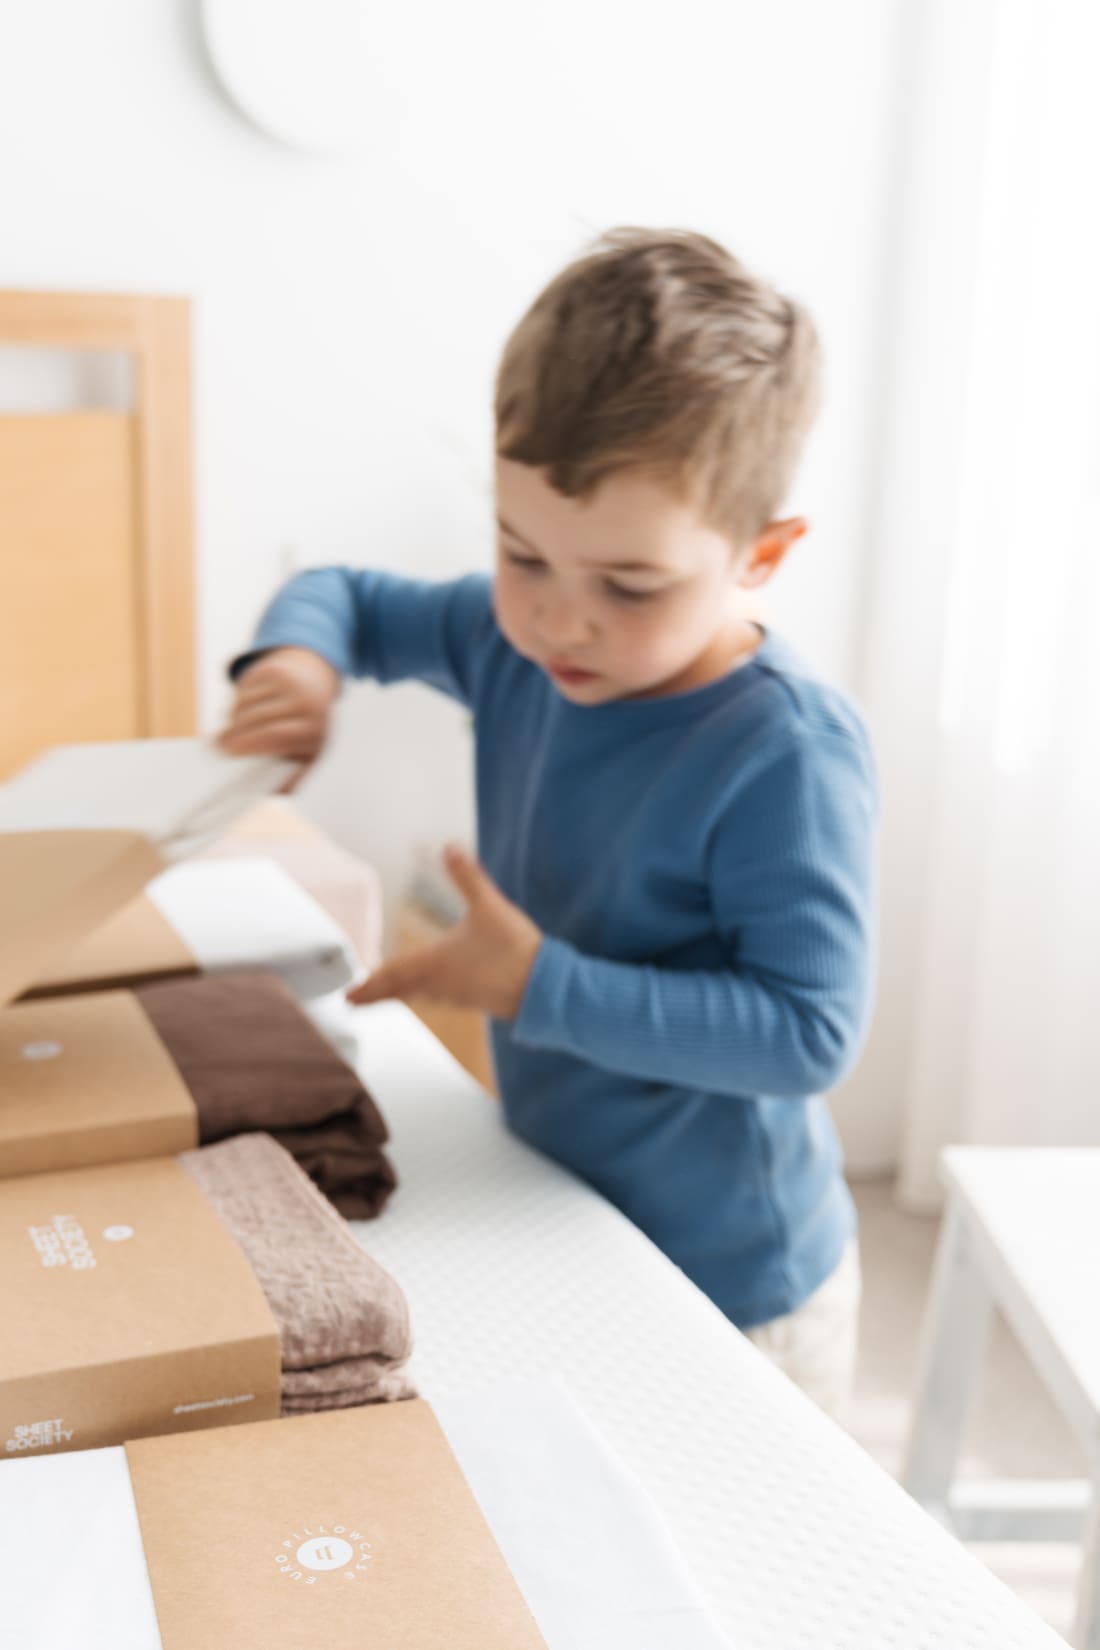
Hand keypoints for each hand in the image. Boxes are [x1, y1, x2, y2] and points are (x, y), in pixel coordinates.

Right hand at [217, 648, 339, 771]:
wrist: (314, 684)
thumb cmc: (307, 729)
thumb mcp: (308, 755)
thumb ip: (289, 778)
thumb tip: (262, 794)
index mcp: (315, 728)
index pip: (278, 735)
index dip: (251, 744)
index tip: (230, 753)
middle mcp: (305, 701)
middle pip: (257, 719)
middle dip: (235, 734)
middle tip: (220, 746)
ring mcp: (288, 682)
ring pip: (247, 704)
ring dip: (233, 720)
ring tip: (231, 732)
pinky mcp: (272, 669)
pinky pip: (244, 689)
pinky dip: (236, 704)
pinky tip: (241, 713)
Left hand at [347, 845, 542, 1020]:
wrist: (545, 988)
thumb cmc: (514, 948)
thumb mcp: (490, 906)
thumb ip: (468, 877)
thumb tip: (450, 847)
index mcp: (435, 962)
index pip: (392, 974)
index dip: (369, 985)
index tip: (348, 996)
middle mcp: (440, 983)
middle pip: (399, 991)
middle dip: (375, 995)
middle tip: (353, 1002)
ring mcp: (457, 995)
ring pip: (418, 997)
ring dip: (398, 995)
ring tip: (384, 994)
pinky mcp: (473, 1001)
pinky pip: (438, 999)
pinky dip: (421, 996)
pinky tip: (428, 992)